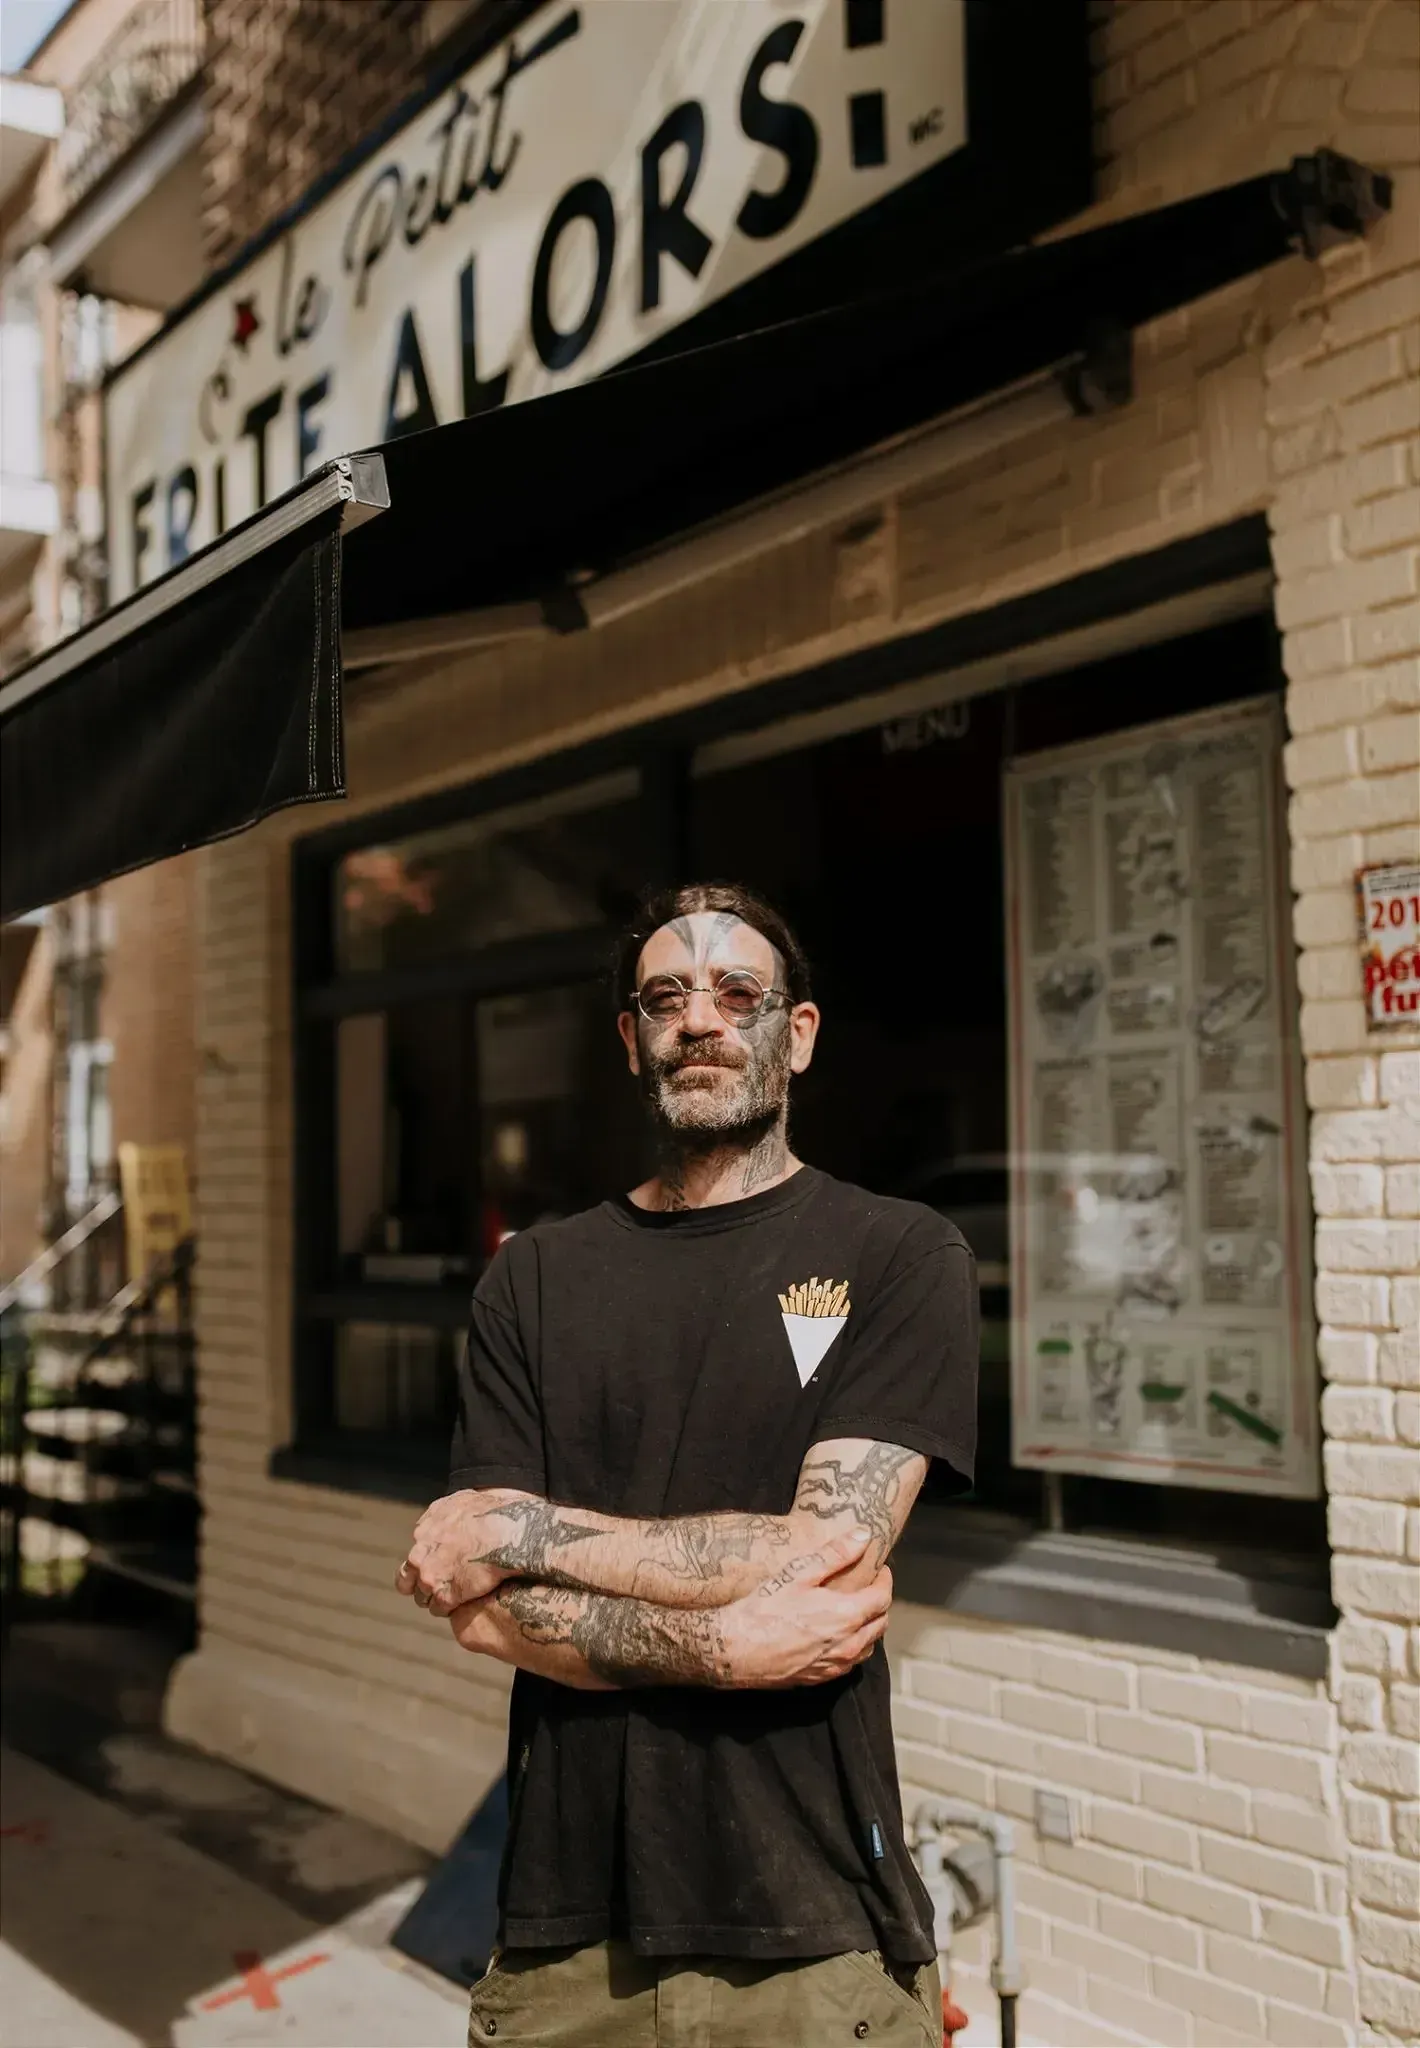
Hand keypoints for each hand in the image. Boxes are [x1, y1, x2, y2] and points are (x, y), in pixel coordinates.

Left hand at [396, 1488, 517, 1612]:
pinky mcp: (445, 1597)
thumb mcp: (461, 1499)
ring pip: (422, 1597)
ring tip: (452, 1598)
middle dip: (419, 1584)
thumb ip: (443, 1513)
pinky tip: (460, 1605)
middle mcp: (420, 1555)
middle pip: (406, 1579)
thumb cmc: (492, 1513)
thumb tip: (442, 1516)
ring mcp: (430, 1578)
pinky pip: (438, 1609)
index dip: (425, 1561)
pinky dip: (448, 1609)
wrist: (507, 1534)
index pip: (414, 1554)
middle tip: (436, 1586)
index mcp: (424, 1532)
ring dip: (434, 1598)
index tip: (437, 1565)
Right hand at [720, 1529, 891, 1686]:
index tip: (879, 1569)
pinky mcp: (821, 1678)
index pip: (883, 1598)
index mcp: (846, 1616)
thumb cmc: (765, 1608)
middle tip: (867, 1587)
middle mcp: (847, 1645)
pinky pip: (851, 1662)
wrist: (736, 1650)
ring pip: (868, 1646)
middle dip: (879, 1602)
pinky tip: (837, 1634)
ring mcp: (835, 1665)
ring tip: (854, 1610)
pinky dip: (853, 1646)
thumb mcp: (799, 1573)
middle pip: (881, 1623)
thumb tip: (863, 1536)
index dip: (884, 1581)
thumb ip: (836, 1554)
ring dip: (869, 1626)